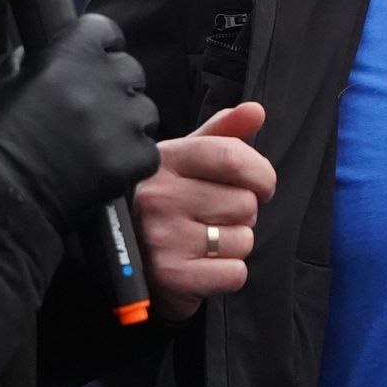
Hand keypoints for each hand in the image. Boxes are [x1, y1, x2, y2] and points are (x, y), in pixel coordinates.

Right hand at [0, 13, 158, 232]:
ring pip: (145, 111)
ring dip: (128, 123)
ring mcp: (123, 120)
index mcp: (69, 55)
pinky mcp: (134, 158)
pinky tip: (106, 168)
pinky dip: (132, 159)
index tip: (95, 60)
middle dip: (116, 87)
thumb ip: (26, 64)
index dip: (100, 46)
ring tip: (100, 143)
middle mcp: (103, 80)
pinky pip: (148, 150)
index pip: (104, 30)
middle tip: (93, 111)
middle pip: (131, 71)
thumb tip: (38, 55)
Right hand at [134, 101, 275, 322]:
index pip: (232, 157)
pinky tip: (202, 267)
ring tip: (203, 243)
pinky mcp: (170, 277)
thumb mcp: (187, 161)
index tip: (261, 186)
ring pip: (243, 239)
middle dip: (242, 215)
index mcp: (165, 161)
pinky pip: (235, 273)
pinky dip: (227, 274)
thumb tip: (256, 110)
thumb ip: (223, 134)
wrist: (125, 261)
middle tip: (213, 219)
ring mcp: (162, 237)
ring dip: (234, 246)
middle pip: (245, 203)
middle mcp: (159, 196)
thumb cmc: (167, 204)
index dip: (261, 174)